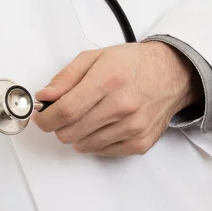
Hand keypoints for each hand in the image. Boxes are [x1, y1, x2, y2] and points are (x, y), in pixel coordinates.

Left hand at [33, 42, 202, 156]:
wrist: (171, 73)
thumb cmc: (131, 64)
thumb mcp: (94, 58)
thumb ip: (65, 78)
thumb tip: (44, 97)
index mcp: (108, 80)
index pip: (66, 110)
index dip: (46, 117)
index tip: (41, 116)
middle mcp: (122, 106)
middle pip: (71, 131)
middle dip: (58, 125)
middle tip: (62, 114)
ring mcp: (133, 127)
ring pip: (84, 145)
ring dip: (75, 134)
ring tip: (85, 116)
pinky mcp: (140, 143)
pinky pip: (102, 152)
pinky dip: (93, 141)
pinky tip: (100, 124)